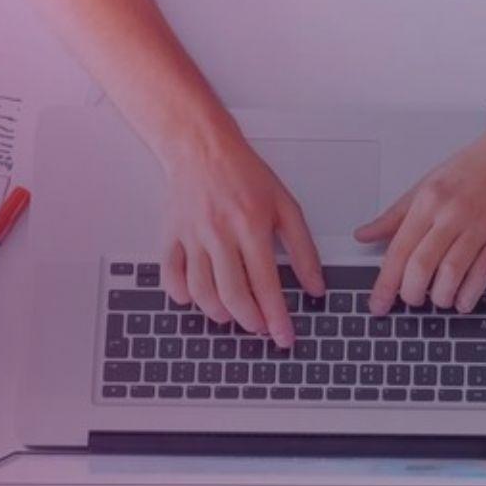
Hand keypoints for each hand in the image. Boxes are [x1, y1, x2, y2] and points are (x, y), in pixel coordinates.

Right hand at [158, 131, 324, 344]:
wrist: (201, 147)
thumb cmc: (244, 174)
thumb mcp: (285, 205)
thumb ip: (303, 248)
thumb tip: (316, 286)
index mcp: (251, 225)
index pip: (266, 284)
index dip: (277, 317)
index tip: (284, 337)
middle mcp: (219, 233)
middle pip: (233, 294)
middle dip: (250, 321)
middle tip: (261, 329)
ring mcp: (192, 236)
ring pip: (200, 290)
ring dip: (218, 313)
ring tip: (234, 317)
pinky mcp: (171, 236)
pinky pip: (170, 275)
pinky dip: (181, 295)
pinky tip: (196, 299)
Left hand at [357, 112, 485, 313]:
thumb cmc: (476, 166)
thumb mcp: (428, 184)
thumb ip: (396, 215)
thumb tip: (365, 235)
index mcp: (429, 200)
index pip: (398, 249)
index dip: (385, 283)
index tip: (377, 304)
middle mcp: (452, 213)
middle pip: (421, 266)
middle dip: (411, 293)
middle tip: (411, 301)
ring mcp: (481, 226)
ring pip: (451, 274)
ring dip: (441, 297)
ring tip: (439, 299)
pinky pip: (482, 274)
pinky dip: (468, 295)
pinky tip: (463, 299)